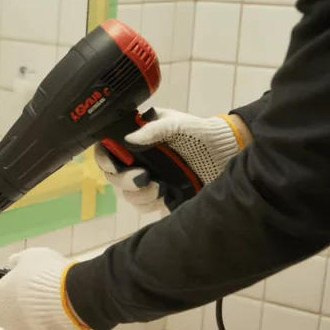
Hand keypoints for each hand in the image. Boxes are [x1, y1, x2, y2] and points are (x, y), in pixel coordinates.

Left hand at [0, 248, 88, 329]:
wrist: (73, 297)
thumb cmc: (46, 274)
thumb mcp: (29, 257)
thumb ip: (16, 263)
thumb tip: (12, 267)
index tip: (5, 291)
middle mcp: (3, 320)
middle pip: (3, 316)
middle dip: (14, 308)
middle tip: (34, 297)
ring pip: (19, 329)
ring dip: (28, 322)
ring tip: (48, 310)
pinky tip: (56, 321)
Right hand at [93, 108, 245, 213]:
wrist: (226, 153)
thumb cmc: (199, 132)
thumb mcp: (177, 124)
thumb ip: (153, 129)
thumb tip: (128, 139)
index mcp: (136, 140)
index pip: (107, 149)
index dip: (104, 158)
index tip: (114, 164)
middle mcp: (137, 161)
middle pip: (113, 176)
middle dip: (124, 180)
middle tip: (143, 178)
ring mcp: (148, 180)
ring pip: (127, 194)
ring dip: (138, 194)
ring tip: (158, 188)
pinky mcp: (159, 197)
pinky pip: (143, 206)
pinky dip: (150, 203)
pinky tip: (164, 195)